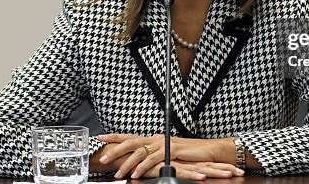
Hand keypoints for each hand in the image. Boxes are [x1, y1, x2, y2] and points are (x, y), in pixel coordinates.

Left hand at [95, 133, 239, 178]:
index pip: (130, 136)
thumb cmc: (189, 155)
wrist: (208, 151)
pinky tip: (136, 174)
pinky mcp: (171, 150)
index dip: (115, 136)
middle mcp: (156, 138)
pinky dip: (143, 167)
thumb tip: (139, 164)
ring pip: (140, 151)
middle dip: (115, 149)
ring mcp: (163, 143)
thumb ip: (154, 157)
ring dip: (127, 163)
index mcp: (153, 139)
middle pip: (131, 141)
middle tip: (104, 158)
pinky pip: (152, 159)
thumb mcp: (168, 155)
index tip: (100, 138)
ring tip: (118, 174)